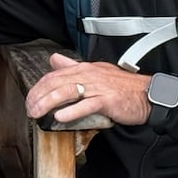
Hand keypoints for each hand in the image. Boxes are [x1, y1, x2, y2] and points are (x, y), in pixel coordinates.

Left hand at [25, 53, 151, 124]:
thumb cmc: (122, 87)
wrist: (147, 94)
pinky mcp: (107, 100)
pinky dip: (71, 111)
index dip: (38, 87)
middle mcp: (89, 75)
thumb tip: (54, 60)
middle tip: (29, 108)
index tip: (30, 99)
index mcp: (84, 68)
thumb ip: (73, 67)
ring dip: (48, 103)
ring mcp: (98, 87)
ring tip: (37, 113)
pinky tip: (60, 117)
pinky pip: (86, 105)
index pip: (54, 75)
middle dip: (38, 96)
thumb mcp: (96, 72)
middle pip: (56, 83)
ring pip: (67, 92)